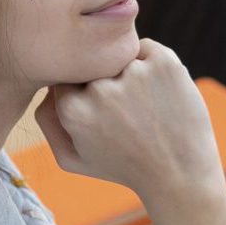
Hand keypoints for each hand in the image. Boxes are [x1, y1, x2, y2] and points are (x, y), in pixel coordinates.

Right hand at [34, 38, 222, 211]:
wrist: (178, 176)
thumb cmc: (123, 167)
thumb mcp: (72, 158)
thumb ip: (47, 121)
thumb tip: (46, 84)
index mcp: (73, 110)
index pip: (66, 78)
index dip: (83, 92)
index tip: (101, 112)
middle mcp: (100, 89)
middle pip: (91, 65)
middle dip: (103, 81)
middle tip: (126, 111)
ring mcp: (133, 72)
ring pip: (117, 55)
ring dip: (127, 72)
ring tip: (144, 106)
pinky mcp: (164, 63)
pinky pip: (144, 48)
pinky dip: (150, 64)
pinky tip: (159, 94)